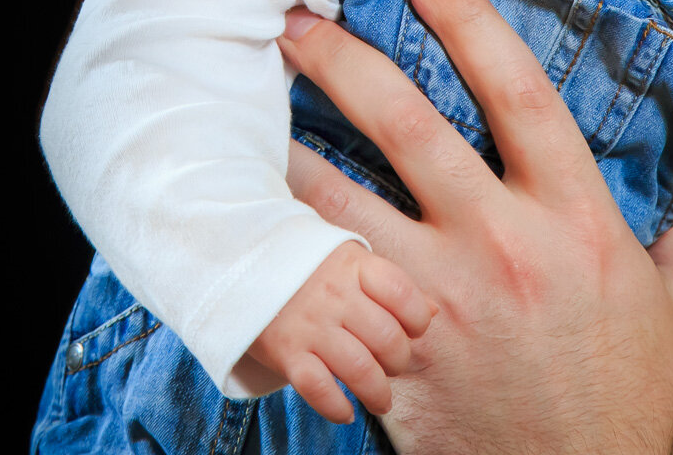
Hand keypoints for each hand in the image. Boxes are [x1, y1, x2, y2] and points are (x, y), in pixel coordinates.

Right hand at [243, 240, 434, 423]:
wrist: (241, 264)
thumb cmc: (306, 266)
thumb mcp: (350, 261)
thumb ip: (389, 284)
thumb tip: (432, 312)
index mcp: (355, 265)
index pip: (403, 294)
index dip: (417, 319)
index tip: (413, 331)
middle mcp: (334, 294)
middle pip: (387, 338)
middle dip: (399, 362)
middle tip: (393, 368)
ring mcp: (309, 324)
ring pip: (360, 369)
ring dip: (377, 393)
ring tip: (380, 401)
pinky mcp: (285, 352)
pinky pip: (319, 389)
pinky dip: (337, 407)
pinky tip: (346, 412)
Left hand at [277, 0, 672, 454]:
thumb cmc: (629, 401)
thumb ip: (668, 234)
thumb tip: (657, 181)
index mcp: (578, 221)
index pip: (520, 91)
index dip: (470, 20)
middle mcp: (503, 245)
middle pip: (409, 126)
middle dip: (346, 61)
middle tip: (299, 18)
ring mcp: (440, 298)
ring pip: (342, 200)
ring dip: (290, 143)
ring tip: (248, 101)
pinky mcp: (396, 349)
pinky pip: (326, 278)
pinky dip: (286, 239)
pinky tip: (255, 207)